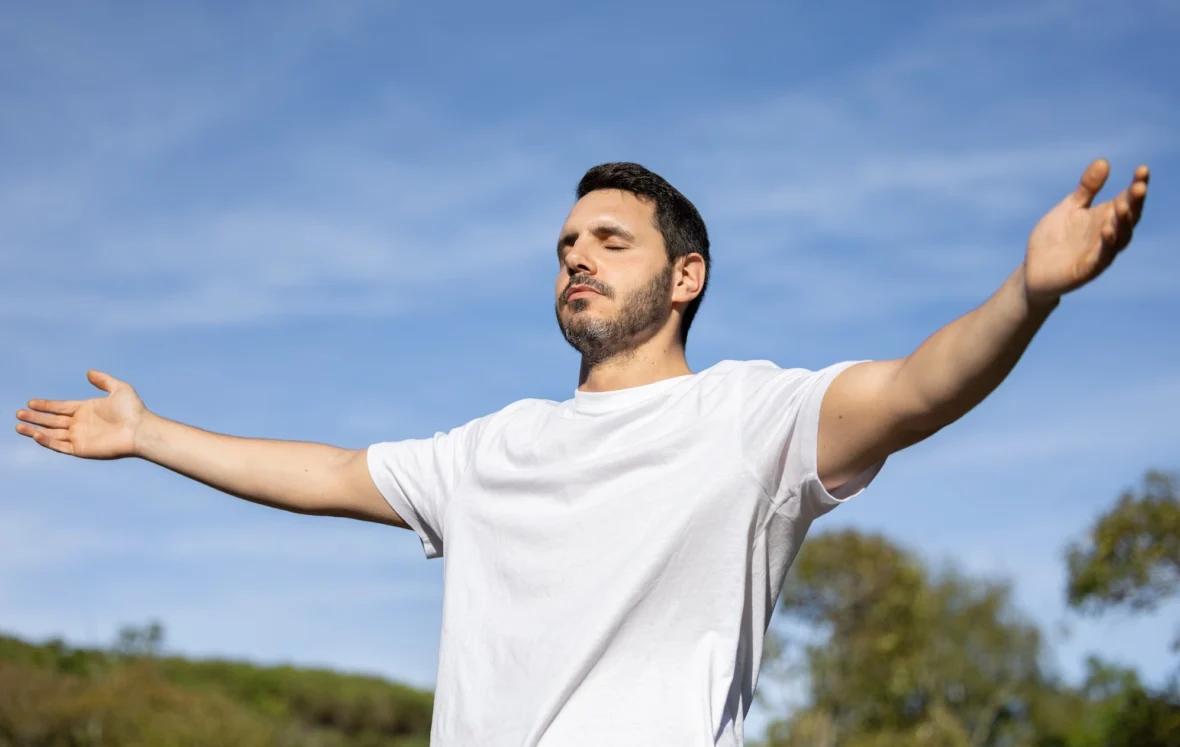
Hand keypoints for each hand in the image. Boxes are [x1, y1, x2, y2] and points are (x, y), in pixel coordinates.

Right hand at [14, 370, 148, 458]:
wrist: (140, 429)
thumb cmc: (133, 410)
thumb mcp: (119, 389)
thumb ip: (103, 380)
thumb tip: (89, 372)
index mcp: (87, 409)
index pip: (60, 407)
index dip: (45, 405)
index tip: (31, 402)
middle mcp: (81, 424)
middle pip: (52, 420)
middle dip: (35, 417)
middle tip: (18, 413)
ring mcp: (81, 437)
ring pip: (52, 434)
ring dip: (35, 430)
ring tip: (19, 425)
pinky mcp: (82, 449)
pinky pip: (60, 446)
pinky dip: (48, 441)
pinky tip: (36, 435)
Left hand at [1024, 159, 1148, 305]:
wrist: (1033, 270)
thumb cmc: (1055, 238)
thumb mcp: (1069, 208)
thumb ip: (1087, 189)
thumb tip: (1104, 161)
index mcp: (1106, 218)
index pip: (1128, 200)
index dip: (1137, 186)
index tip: (1142, 169)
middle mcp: (1108, 235)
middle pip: (1129, 218)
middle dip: (1135, 203)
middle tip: (1139, 186)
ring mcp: (1099, 253)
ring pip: (1119, 238)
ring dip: (1123, 223)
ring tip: (1123, 206)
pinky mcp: (1087, 269)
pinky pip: (1101, 257)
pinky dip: (1106, 245)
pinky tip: (1107, 231)